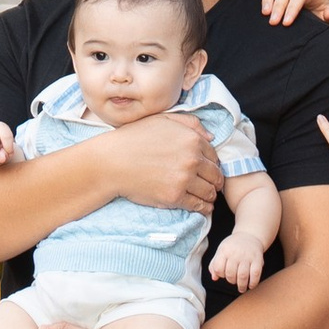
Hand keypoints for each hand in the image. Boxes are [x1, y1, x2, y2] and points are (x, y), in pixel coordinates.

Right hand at [101, 109, 221, 212]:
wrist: (112, 162)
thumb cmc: (134, 138)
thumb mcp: (162, 120)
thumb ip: (190, 123)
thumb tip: (211, 136)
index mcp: (191, 139)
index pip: (214, 156)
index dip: (212, 164)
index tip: (208, 170)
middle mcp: (192, 159)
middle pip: (215, 175)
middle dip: (215, 181)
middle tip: (212, 185)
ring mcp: (184, 179)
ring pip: (209, 192)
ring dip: (210, 196)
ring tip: (207, 197)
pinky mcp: (174, 196)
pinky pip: (198, 205)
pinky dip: (203, 208)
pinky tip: (202, 207)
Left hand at [208, 227, 267, 293]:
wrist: (249, 235)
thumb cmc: (233, 246)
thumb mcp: (221, 251)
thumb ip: (214, 264)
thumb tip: (214, 277)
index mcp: (224, 250)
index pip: (218, 268)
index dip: (220, 274)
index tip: (223, 275)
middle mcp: (235, 253)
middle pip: (230, 273)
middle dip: (231, 281)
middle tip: (233, 281)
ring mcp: (247, 256)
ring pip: (242, 275)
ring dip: (241, 285)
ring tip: (241, 288)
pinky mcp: (258, 259)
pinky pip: (255, 274)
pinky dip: (253, 282)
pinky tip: (251, 285)